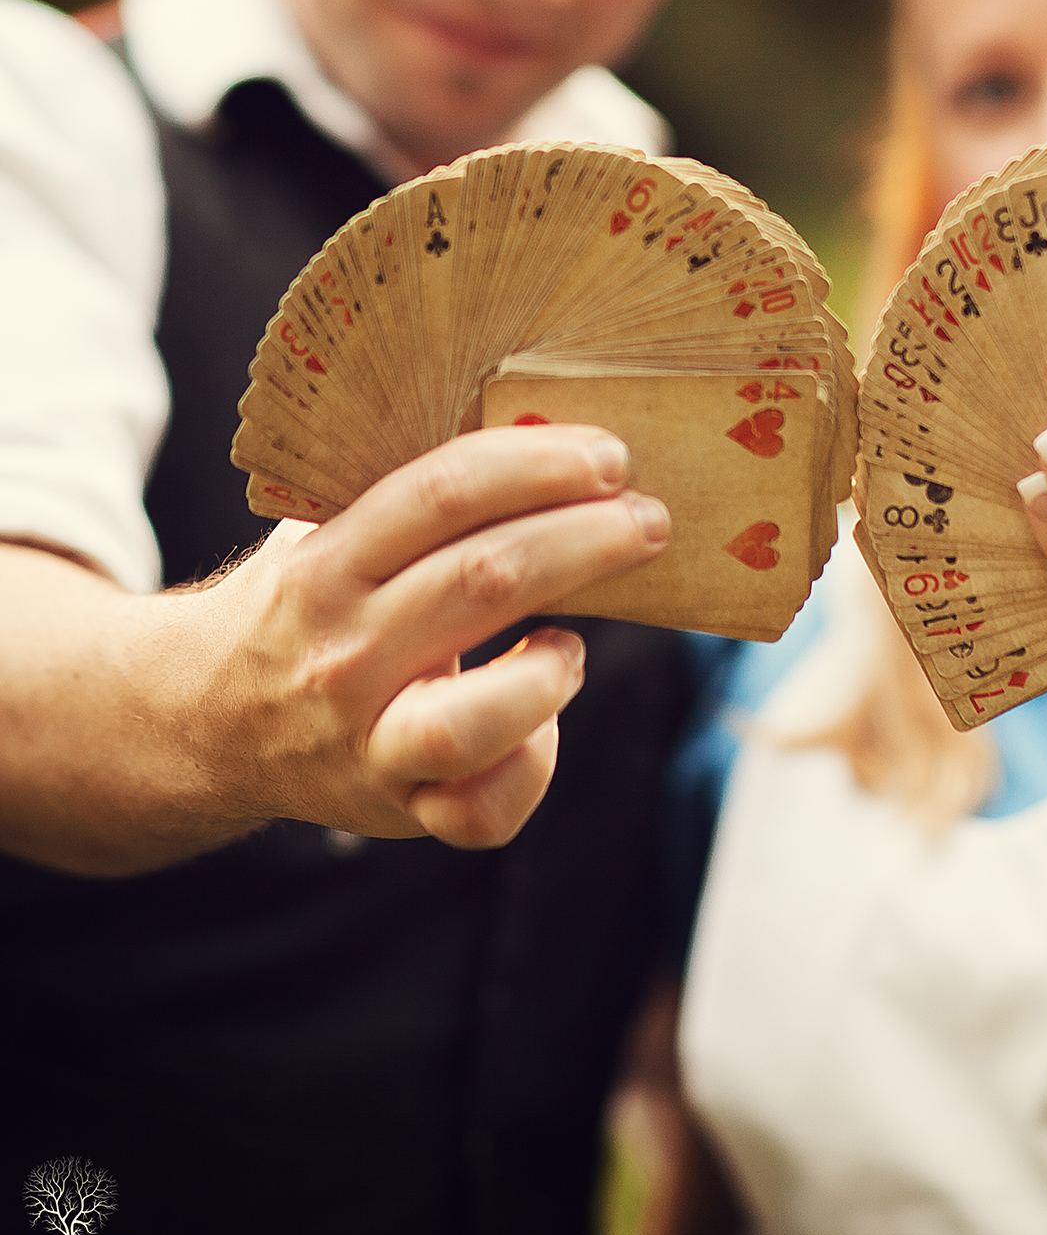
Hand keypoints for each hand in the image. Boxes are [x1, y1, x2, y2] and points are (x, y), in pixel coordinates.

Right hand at [193, 423, 669, 848]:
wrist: (208, 719)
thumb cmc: (306, 604)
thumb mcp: (326, 531)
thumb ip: (410, 494)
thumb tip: (547, 425)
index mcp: (326, 566)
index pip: (442, 493)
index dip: (538, 466)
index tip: (608, 455)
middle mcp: (344, 653)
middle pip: (485, 580)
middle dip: (588, 540)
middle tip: (650, 519)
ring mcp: (368, 740)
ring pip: (477, 719)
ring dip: (553, 671)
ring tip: (575, 642)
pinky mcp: (397, 808)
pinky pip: (482, 809)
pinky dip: (533, 763)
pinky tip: (542, 716)